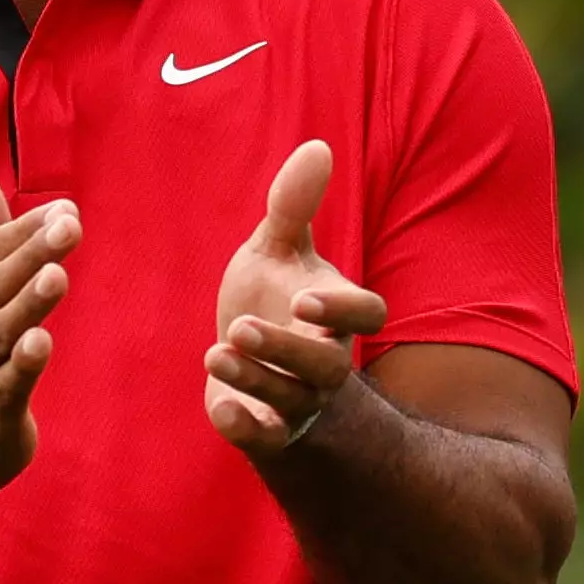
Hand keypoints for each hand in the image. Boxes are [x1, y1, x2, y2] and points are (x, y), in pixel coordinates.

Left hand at [207, 139, 387, 455]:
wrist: (253, 361)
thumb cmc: (275, 297)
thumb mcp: (278, 248)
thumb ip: (294, 204)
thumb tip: (317, 146)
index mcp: (336, 313)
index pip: (369, 315)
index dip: (344, 310)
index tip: (304, 299)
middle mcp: (327, 360)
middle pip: (328, 366)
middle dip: (286, 349)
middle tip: (241, 326)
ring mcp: (300, 399)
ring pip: (292, 399)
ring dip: (255, 379)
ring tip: (215, 352)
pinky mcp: (268, 428)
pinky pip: (265, 438)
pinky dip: (245, 426)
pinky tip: (219, 408)